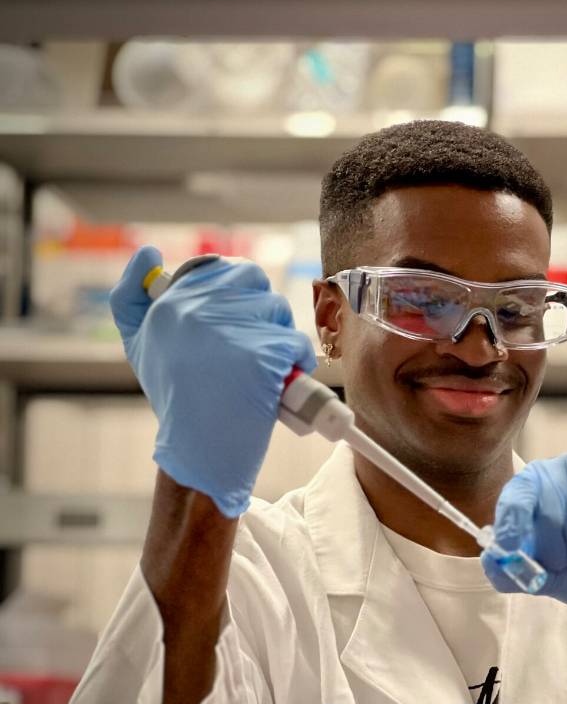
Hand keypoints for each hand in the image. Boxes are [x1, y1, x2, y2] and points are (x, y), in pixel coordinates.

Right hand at [111, 246, 315, 517]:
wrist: (199, 452)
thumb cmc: (177, 397)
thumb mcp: (141, 345)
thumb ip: (132, 297)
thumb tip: (147, 251)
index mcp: (168, 304)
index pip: (223, 267)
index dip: (239, 291)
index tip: (238, 319)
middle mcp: (196, 312)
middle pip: (255, 282)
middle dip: (262, 309)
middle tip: (255, 343)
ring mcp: (231, 332)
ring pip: (278, 312)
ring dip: (281, 338)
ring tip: (263, 369)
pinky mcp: (263, 356)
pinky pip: (296, 343)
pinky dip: (298, 363)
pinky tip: (282, 382)